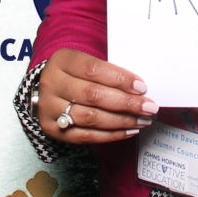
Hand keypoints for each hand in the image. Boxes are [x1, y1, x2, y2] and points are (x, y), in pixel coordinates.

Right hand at [37, 48, 158, 143]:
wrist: (48, 88)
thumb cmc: (76, 73)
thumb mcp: (85, 62)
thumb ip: (108, 72)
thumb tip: (139, 89)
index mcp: (62, 60)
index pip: (93, 69)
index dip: (120, 79)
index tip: (142, 87)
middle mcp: (52, 84)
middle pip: (93, 95)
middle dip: (126, 103)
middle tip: (149, 107)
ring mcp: (50, 108)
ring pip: (91, 118)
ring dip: (122, 121)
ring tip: (142, 120)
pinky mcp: (52, 129)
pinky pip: (86, 136)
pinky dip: (111, 134)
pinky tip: (128, 130)